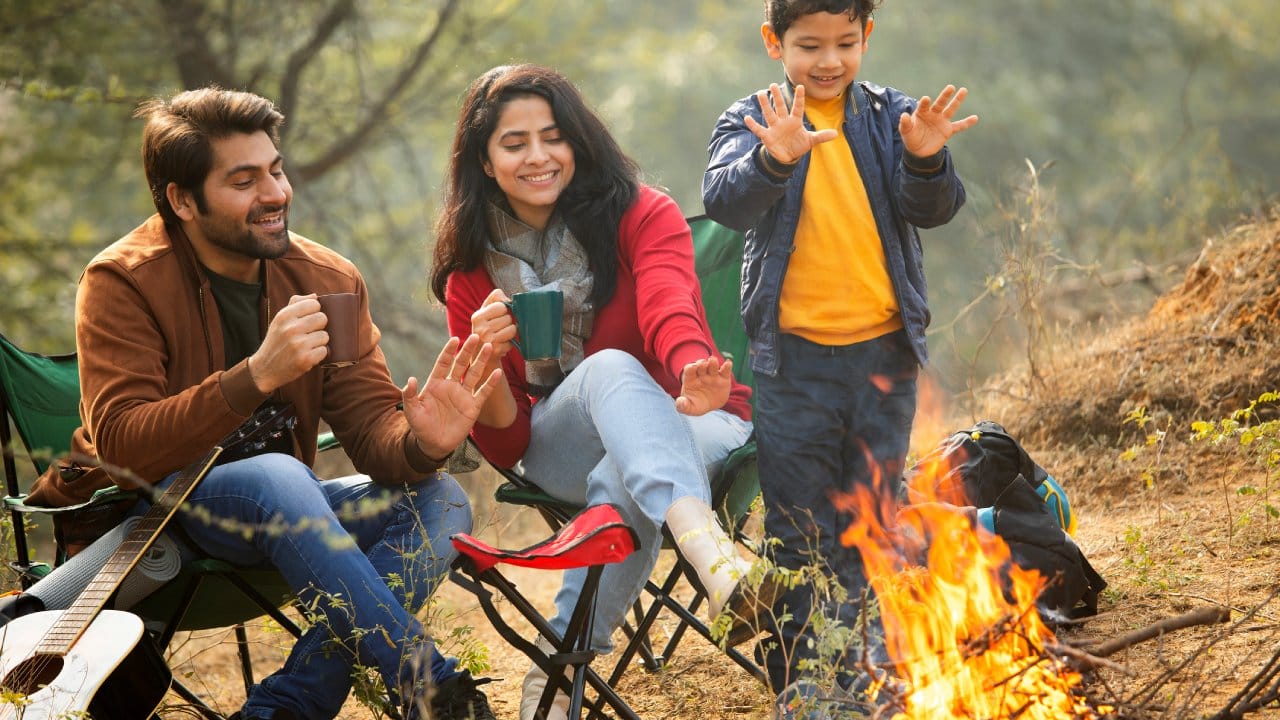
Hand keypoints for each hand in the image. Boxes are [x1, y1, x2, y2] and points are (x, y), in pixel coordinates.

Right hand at [248, 294, 327, 392]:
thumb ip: (295, 304)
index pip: (314, 303)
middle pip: (323, 318)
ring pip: (325, 336)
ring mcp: (298, 344)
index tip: (309, 320)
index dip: (315, 312)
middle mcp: (291, 328)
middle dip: (319, 327)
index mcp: (284, 315)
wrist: (264, 369)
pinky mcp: (305, 359)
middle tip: (309, 334)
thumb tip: (315, 296)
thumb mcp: (280, 320)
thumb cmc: (276, 341)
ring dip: (319, 342)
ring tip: (308, 346)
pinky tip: (309, 355)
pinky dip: (319, 355)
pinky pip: (325, 351)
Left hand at [401, 334, 503, 459]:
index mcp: (435, 383)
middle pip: (461, 364)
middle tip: (476, 336)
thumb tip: (411, 379)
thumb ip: (409, 395)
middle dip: (468, 350)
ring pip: (474, 374)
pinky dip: (490, 383)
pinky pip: (483, 392)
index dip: (449, 351)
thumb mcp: (412, 411)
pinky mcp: (473, 406)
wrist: (433, 444)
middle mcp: (451, 385)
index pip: (444, 363)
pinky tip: (497, 372)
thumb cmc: (420, 426)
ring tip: (489, 347)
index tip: (455, 339)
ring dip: (481, 361)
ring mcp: (463, 395)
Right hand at [470, 289, 517, 364]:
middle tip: (500, 328)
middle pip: (508, 318)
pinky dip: (509, 344)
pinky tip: (501, 344)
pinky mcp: (496, 350)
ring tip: (502, 335)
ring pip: (513, 329)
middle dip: (508, 322)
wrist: (480, 354)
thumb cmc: (486, 328)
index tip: (500, 315)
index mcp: (477, 317)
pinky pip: (512, 342)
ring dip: (511, 332)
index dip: (505, 310)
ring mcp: (488, 340)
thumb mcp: (485, 311)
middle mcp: (481, 328)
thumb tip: (507, 298)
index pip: (501, 306)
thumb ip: (495, 298)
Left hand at [675, 357, 732, 415]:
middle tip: (703, 363)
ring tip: (712, 360)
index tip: (692, 368)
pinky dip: (727, 366)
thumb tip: (680, 402)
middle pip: (701, 365)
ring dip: (713, 362)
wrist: (709, 405)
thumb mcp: (689, 408)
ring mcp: (713, 376)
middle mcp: (702, 375)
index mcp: (691, 379)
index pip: (689, 370)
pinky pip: (725, 370)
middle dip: (701, 363)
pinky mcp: (724, 378)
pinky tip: (728, 363)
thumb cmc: (696, 405)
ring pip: (712, 365)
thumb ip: (683, 406)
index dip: (690, 367)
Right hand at [743, 83, 837, 164]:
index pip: (798, 107)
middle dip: (777, 97)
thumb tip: (836, 134)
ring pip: (769, 114)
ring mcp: (774, 128)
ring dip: (765, 105)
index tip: (800, 86)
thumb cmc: (798, 145)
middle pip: (780, 107)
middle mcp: (784, 121)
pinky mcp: (767, 136)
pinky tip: (747, 118)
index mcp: (795, 121)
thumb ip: (821, 136)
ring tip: (761, 94)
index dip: (799, 98)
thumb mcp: (811, 141)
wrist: (787, 156)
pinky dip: (753, 124)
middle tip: (772, 85)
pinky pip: (759, 129)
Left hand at [898, 84, 978, 158]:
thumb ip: (905, 124)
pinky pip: (959, 126)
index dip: (925, 103)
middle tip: (950, 87)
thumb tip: (903, 115)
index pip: (924, 106)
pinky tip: (975, 118)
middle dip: (945, 96)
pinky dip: (967, 123)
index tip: (926, 99)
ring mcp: (941, 121)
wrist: (919, 150)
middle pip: (940, 103)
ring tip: (964, 90)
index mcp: (922, 112)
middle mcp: (933, 114)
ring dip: (957, 100)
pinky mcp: (948, 130)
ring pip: (951, 109)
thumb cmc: (911, 137)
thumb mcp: (905, 132)